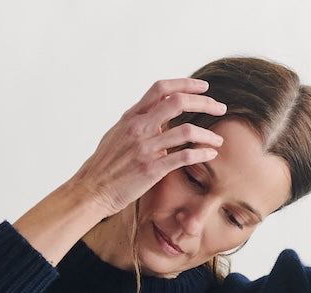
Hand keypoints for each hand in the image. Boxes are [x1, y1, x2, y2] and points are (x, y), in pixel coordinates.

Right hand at [72, 78, 226, 215]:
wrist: (91, 190)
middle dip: (204, 102)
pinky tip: (210, 154)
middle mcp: (139, 128)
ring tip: (217, 140)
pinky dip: (201, 153)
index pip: (161, 89)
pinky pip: (183, 157)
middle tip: (219, 108)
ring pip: (186, 131)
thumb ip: (137, 124)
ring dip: (207, 134)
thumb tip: (154, 117)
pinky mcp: (151, 169)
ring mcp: (145, 148)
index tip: (203, 88)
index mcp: (132, 117)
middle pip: (178, 102)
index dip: (185, 84)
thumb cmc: (104, 167)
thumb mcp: (117, 135)